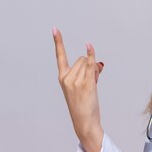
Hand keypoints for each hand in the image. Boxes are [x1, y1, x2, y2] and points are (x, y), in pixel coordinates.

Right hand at [53, 27, 104, 141]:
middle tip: (90, 82)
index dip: (58, 42)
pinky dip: (90, 54)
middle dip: (88, 66)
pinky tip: (89, 45)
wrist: (84, 122)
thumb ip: (86, 72)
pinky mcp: (86, 84)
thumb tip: (96, 61)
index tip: (55, 29)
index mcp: (62, 78)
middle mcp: (66, 78)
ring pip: (87, 63)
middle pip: (81, 59)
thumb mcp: (80, 87)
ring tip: (92, 85)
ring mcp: (75, 81)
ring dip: (94, 70)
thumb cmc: (83, 105)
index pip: (60, 56)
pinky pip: (90, 65)